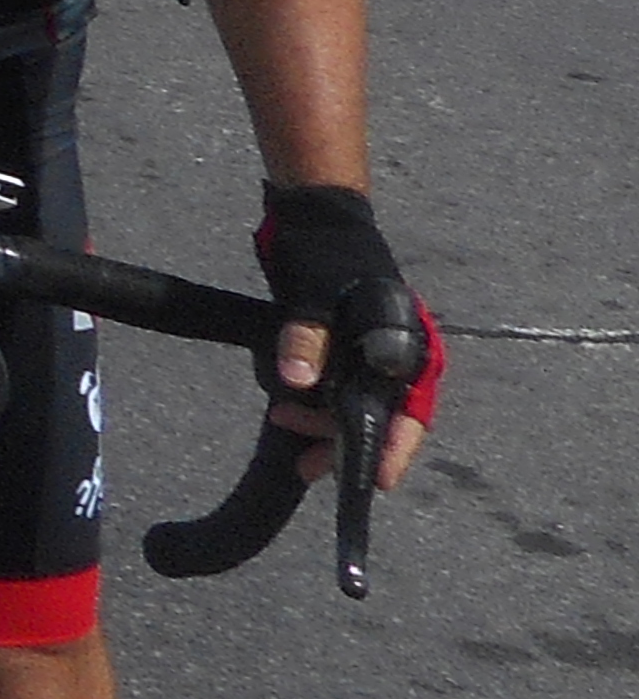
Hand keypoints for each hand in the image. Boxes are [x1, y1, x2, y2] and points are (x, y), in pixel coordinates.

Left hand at [257, 184, 441, 494]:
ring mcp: (373, 354)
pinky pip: (341, 390)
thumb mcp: (313, 294)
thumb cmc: (326, 253)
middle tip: (310, 465)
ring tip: (287, 426)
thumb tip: (297, 382)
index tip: (378, 482)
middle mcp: (397, 355)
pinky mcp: (349, 350)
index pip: (411, 411)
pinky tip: (290, 411)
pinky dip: (319, 406)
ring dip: (327, 426)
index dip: (395, 449)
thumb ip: (306, 336)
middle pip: (384, 417)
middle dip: (349, 444)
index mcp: (404, 344)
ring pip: (360, 407)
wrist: (316, 216)